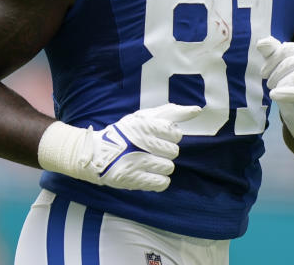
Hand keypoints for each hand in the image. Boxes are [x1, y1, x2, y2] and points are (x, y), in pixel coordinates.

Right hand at [38, 103, 200, 191]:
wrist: (96, 154)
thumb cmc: (126, 134)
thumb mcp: (145, 117)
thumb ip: (172, 112)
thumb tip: (197, 110)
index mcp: (144, 124)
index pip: (175, 133)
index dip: (170, 136)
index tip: (159, 136)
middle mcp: (140, 142)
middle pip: (174, 151)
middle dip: (165, 151)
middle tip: (151, 150)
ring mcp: (136, 162)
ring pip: (169, 168)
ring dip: (161, 166)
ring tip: (147, 162)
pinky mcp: (133, 180)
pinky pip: (162, 183)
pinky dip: (159, 180)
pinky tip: (149, 173)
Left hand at [257, 36, 293, 145]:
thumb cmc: (292, 90)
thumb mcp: (280, 70)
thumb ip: (273, 54)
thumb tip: (261, 42)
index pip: (288, 49)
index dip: (271, 60)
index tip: (263, 72)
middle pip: (291, 61)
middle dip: (275, 73)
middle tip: (268, 83)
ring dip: (280, 84)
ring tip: (274, 90)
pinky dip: (286, 93)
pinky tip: (274, 95)